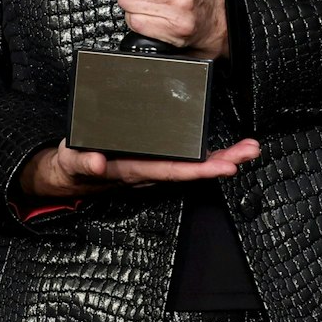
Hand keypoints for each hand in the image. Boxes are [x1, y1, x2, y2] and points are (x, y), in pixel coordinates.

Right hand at [17, 137, 261, 199]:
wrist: (71, 173)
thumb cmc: (75, 166)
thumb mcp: (72, 162)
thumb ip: (83, 162)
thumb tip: (99, 163)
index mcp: (134, 170)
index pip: (172, 170)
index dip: (200, 168)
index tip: (225, 165)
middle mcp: (149, 170)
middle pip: (191, 168)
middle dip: (223, 161)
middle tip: (250, 151)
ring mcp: (153, 165)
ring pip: (192, 163)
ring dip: (221, 156)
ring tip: (248, 149)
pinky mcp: (153, 157)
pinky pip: (184, 157)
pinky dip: (207, 154)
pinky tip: (226, 150)